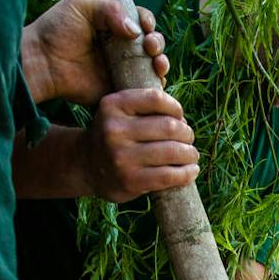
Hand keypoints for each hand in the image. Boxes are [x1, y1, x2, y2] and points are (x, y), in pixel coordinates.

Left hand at [22, 0, 169, 106]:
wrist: (42, 62)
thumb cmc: (57, 29)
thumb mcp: (81, 4)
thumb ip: (110, 8)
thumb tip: (136, 30)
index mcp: (112, 25)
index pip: (140, 21)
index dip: (148, 22)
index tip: (145, 25)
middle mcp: (119, 47)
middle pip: (151, 43)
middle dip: (157, 42)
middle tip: (150, 46)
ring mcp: (119, 69)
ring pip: (151, 66)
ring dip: (161, 62)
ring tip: (157, 62)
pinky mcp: (116, 89)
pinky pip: (141, 89)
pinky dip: (154, 85)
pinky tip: (155, 79)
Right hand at [82, 88, 198, 201]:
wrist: (87, 165)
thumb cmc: (115, 135)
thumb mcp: (119, 111)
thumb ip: (145, 105)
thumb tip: (182, 116)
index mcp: (113, 105)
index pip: (157, 99)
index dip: (176, 108)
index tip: (180, 117)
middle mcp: (114, 129)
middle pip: (169, 126)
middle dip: (187, 133)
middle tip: (189, 138)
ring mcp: (121, 157)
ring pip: (172, 151)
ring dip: (190, 153)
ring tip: (192, 154)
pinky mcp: (130, 180)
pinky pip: (169, 175)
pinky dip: (187, 173)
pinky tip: (192, 171)